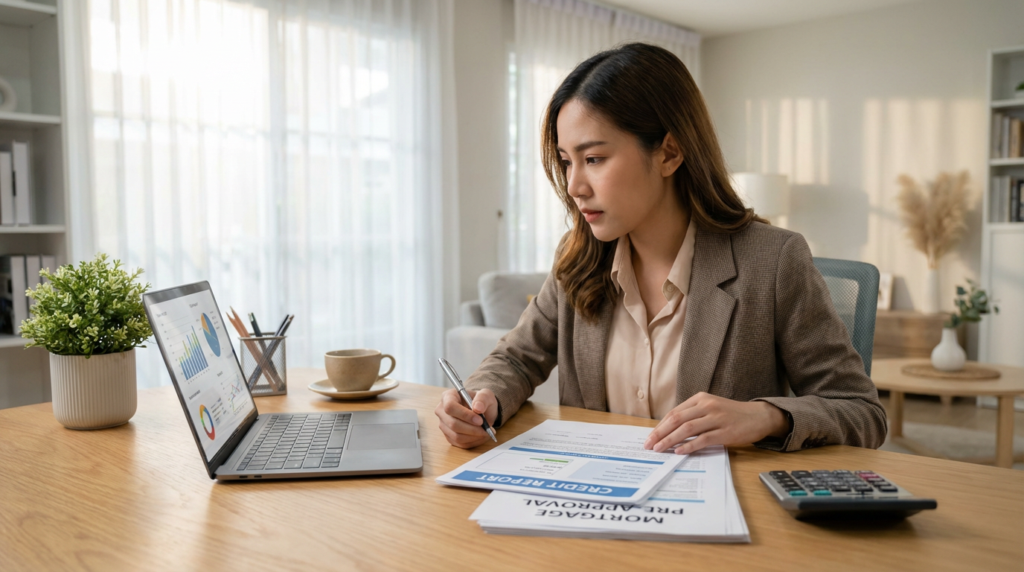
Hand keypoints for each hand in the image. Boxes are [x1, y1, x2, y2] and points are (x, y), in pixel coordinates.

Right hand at [434, 388, 498, 448]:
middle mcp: (442, 411)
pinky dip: (473, 442)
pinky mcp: (448, 436)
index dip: (464, 415)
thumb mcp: (485, 395)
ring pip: (456, 436)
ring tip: (486, 432)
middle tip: (486, 429)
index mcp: (448, 396)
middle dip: (472, 429)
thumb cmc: (480, 401)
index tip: (480, 420)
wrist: (480, 410)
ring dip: (474, 436)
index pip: (450, 407)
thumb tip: (478, 408)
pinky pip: (460, 443)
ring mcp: (444, 425)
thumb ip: (482, 398)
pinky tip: (482, 436)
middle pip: (453, 424)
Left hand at [643, 392, 789, 454]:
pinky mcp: (725, 431)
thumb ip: (693, 415)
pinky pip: (703, 439)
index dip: (660, 426)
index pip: (674, 412)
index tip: (650, 437)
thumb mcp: (710, 407)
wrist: (758, 416)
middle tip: (649, 445)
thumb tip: (670, 430)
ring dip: (670, 440)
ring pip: (687, 429)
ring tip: (659, 449)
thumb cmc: (731, 414)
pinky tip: (679, 451)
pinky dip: (689, 446)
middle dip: (660, 433)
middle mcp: (707, 405)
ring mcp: (716, 418)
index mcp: (700, 398)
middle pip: (677, 419)